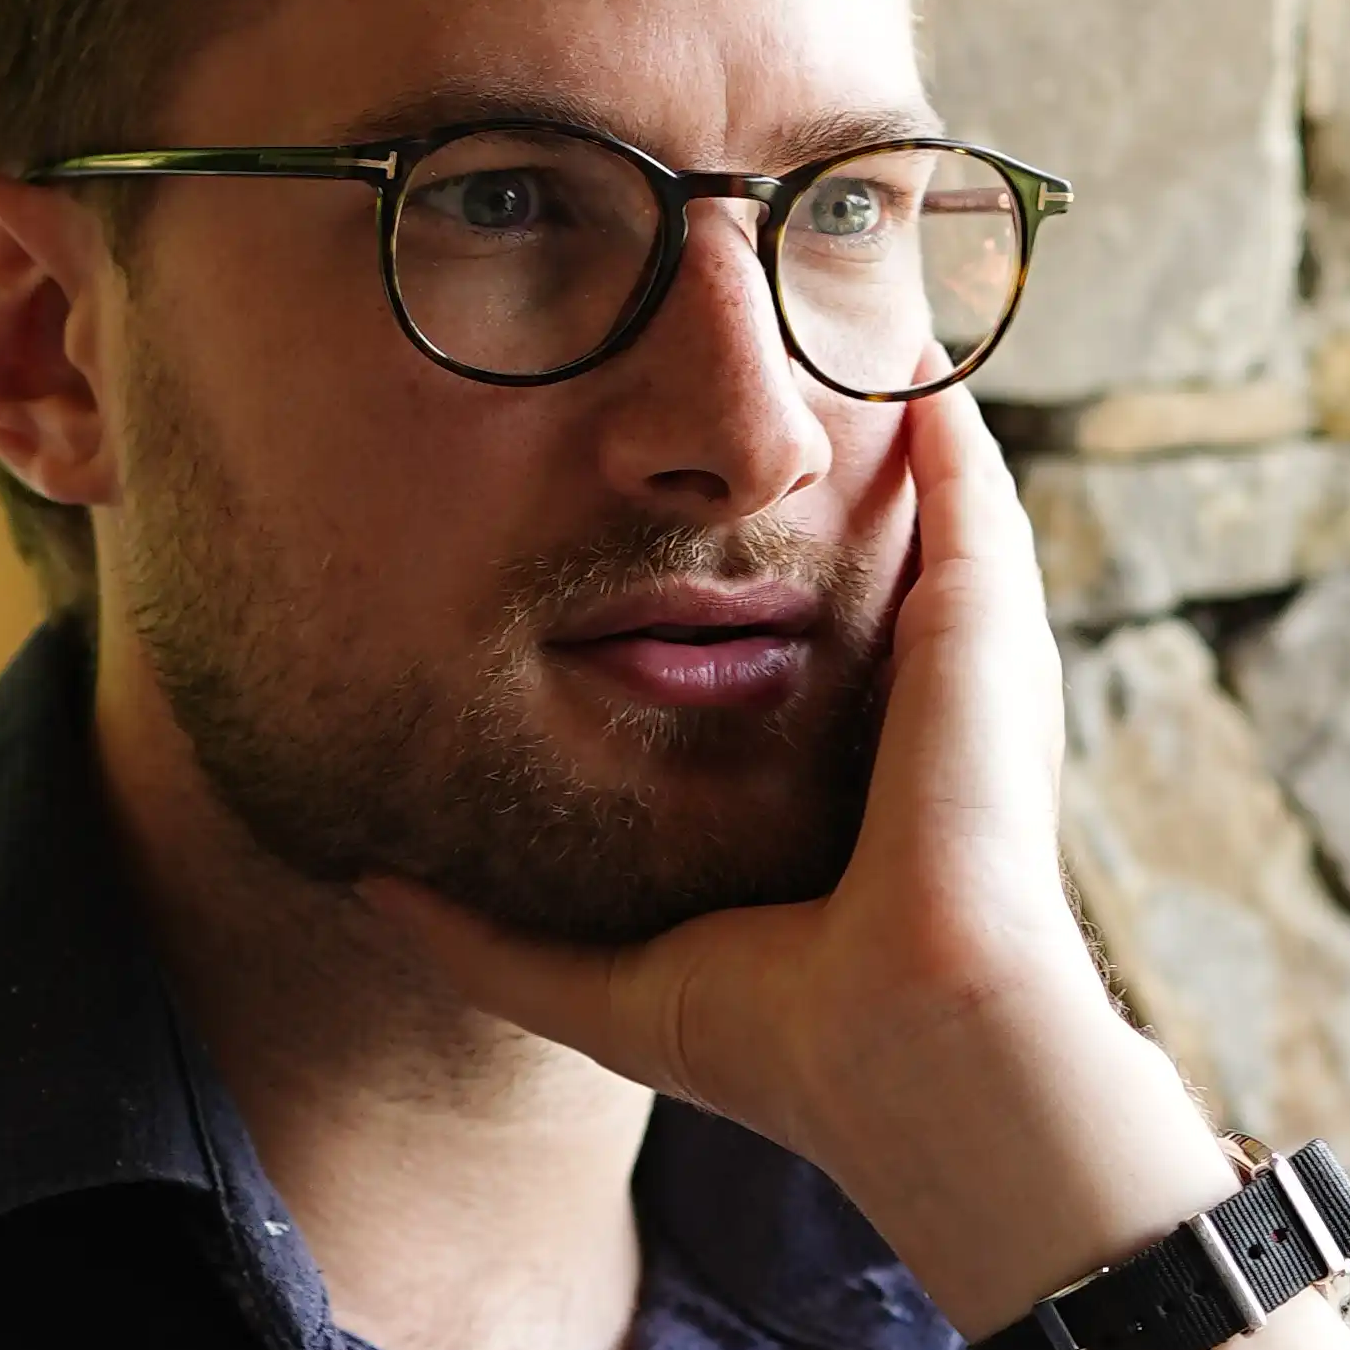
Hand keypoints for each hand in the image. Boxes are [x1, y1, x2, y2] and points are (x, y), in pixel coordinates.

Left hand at [364, 388, 1226, 1329]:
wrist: (901, 1048)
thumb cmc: (777, 1038)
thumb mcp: (601, 982)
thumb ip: (484, 941)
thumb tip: (364, 886)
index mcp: (831, 764)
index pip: (785, 632)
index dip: (728, 560)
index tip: (643, 494)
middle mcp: (904, 699)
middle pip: (846, 536)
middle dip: (796, 448)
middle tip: (732, 353)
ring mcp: (961, 655)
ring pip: (913, 490)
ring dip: (861, 403)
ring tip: (806, 301)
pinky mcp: (985, 622)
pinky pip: (964, 473)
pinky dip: (931, 402)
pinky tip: (887, 329)